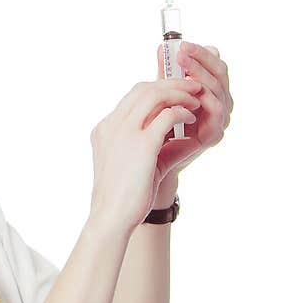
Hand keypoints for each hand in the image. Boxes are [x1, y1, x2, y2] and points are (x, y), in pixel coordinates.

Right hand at [89, 77, 202, 236]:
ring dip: (179, 94)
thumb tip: (185, 137)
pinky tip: (192, 120)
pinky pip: (166, 116)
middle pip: (143, 88)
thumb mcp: (132, 164)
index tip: (177, 93)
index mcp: (105, 129)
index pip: (133, 96)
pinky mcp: (141, 144)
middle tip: (193, 88)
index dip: (158, 89)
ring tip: (196, 101)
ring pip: (154, 95)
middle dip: (171, 84)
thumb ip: (153, 146)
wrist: (110, 218)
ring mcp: (124, 133)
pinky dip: (182, 113)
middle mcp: (112, 125)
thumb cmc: (123, 197)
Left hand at [155, 41, 233, 178]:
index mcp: (210, 90)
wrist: (151, 158)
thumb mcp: (162, 92)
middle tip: (182, 52)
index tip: (182, 44)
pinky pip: (216, 110)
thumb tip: (162, 48)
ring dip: (200, 74)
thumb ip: (166, 73)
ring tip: (183, 66)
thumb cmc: (157, 123)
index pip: (214, 64)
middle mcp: (219, 102)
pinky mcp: (214, 134)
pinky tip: (190, 89)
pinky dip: (205, 96)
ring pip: (218, 88)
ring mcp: (219, 118)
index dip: (201, 53)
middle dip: (200, 59)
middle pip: (220, 72)